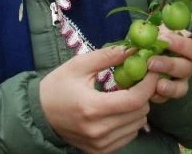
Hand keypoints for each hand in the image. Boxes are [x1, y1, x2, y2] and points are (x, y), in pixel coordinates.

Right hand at [39, 45, 158, 153]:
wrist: (39, 115)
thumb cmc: (58, 86)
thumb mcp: (79, 65)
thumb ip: (107, 56)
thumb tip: (133, 48)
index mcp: (92, 107)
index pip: (134, 100)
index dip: (148, 85)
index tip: (152, 70)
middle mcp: (98, 130)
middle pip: (140, 113)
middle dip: (144, 94)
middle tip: (139, 80)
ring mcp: (100, 144)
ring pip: (138, 125)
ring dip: (138, 108)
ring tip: (126, 94)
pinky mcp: (100, 151)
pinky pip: (128, 136)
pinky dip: (130, 122)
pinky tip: (118, 110)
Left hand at [147, 26, 191, 103]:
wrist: (141, 53)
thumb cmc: (152, 37)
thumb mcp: (153, 29)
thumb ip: (153, 30)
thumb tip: (145, 32)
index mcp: (189, 47)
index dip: (181, 44)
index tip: (163, 39)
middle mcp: (189, 64)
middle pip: (189, 68)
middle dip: (170, 65)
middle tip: (151, 62)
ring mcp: (181, 81)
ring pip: (182, 87)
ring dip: (169, 86)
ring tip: (155, 83)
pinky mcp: (169, 93)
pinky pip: (168, 98)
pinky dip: (159, 96)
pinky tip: (150, 93)